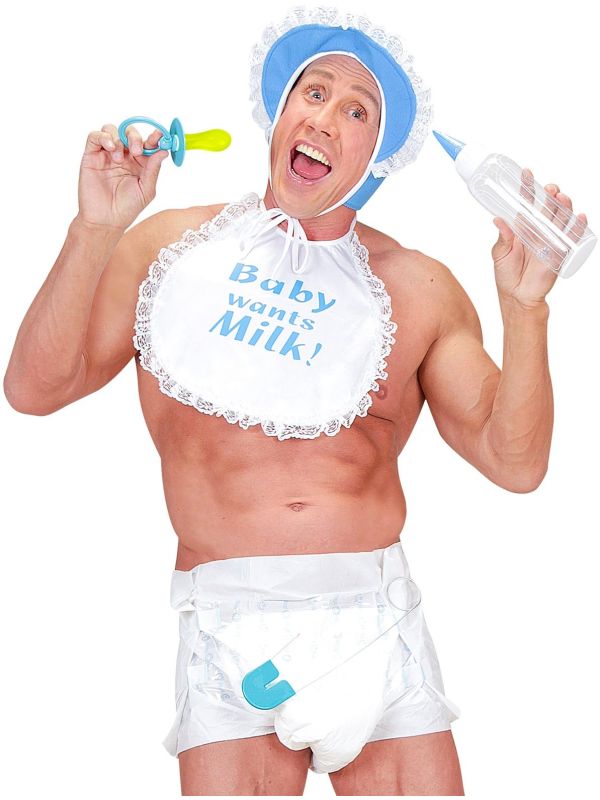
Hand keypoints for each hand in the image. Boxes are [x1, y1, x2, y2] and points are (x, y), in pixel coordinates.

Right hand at [76, 123, 169, 232]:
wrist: (105, 220)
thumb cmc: (126, 208)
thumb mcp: (146, 189)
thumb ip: (154, 169)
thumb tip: (164, 151)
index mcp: (139, 163)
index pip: (147, 144)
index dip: (154, 137)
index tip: (160, 136)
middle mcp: (123, 156)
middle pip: (129, 133)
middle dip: (135, 137)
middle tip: (136, 151)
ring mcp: (107, 154)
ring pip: (112, 130)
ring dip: (118, 138)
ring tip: (118, 158)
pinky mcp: (91, 155)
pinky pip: (95, 136)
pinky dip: (103, 136)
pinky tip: (109, 148)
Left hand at [491, 167, 587, 310]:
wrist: (517, 296)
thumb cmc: (506, 275)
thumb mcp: (499, 254)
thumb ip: (502, 238)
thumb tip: (498, 220)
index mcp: (523, 226)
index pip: (527, 203)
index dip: (528, 188)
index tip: (526, 174)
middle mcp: (539, 229)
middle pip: (548, 207)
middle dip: (550, 195)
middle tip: (550, 187)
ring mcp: (551, 239)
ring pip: (561, 218)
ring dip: (563, 206)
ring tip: (561, 197)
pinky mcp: (561, 252)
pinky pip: (572, 237)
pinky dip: (577, 227)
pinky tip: (579, 216)